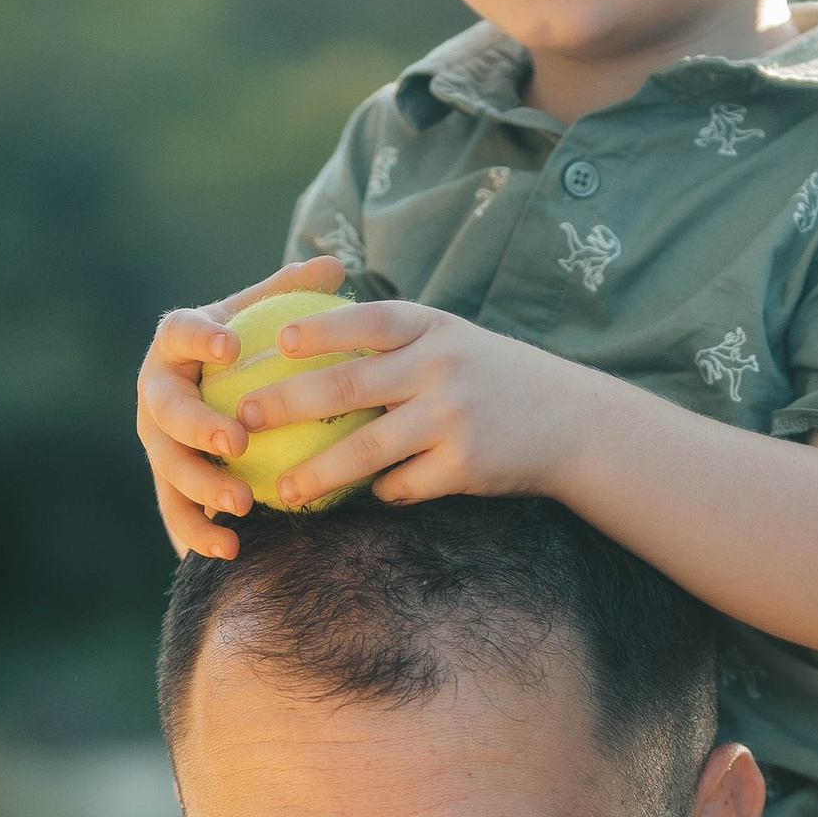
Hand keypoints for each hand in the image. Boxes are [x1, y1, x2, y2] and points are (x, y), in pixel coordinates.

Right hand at [136, 255, 346, 559]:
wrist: (219, 392)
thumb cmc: (250, 348)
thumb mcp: (266, 316)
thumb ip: (291, 292)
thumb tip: (333, 265)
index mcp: (174, 345)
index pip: (178, 333)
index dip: (199, 339)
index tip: (231, 345)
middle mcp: (155, 395)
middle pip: (166, 412)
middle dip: (197, 429)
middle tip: (237, 442)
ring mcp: (156, 444)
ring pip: (167, 470)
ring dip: (200, 489)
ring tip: (241, 505)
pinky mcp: (166, 486)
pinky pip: (177, 514)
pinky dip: (198, 534)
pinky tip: (230, 551)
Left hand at [215, 297, 602, 513]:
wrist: (571, 421)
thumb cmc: (492, 378)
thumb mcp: (452, 339)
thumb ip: (396, 340)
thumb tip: (306, 337)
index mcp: (434, 328)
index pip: (368, 320)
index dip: (320, 328)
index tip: (275, 341)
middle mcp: (441, 367)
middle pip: (349, 385)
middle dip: (289, 403)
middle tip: (246, 419)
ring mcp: (453, 417)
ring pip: (366, 450)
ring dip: (316, 474)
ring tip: (281, 490)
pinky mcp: (465, 465)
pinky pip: (403, 485)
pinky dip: (380, 492)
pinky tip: (366, 497)